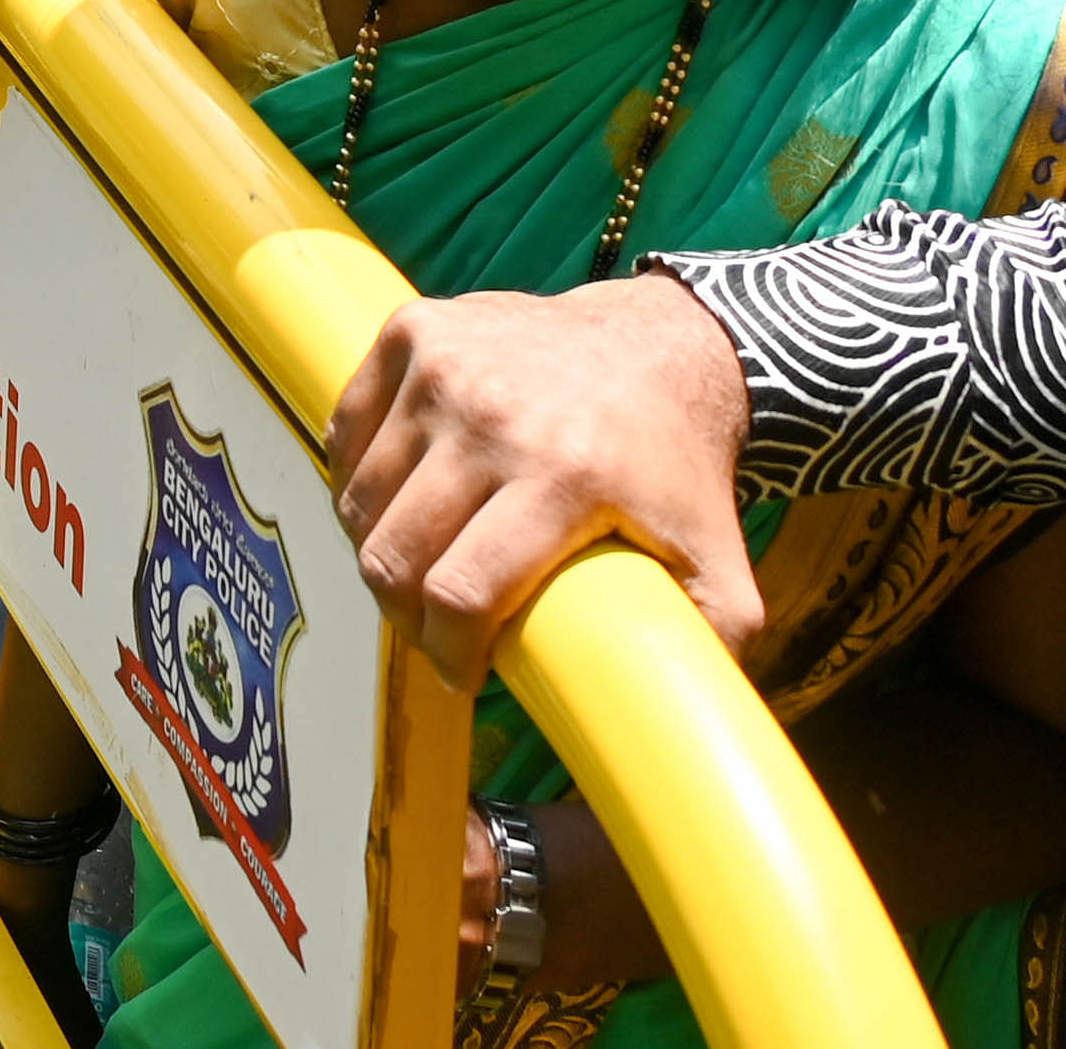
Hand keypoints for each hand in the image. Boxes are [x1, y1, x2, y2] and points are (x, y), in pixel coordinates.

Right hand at [327, 272, 765, 690]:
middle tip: (433, 626)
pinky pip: (347, 432)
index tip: (459, 671)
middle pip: (395, 553)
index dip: (446, 652)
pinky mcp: (417, 331)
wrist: (663, 342)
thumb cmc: (678, 464)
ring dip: (379, 546)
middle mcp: (497, 414)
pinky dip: (358, 477)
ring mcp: (448, 365)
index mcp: (566, 475)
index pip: (460, 592)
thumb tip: (681, 734)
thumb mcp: (718, 561)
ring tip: (419, 564)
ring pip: (362, 499)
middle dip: (405, 614)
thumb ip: (712, 647)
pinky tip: (397, 499)